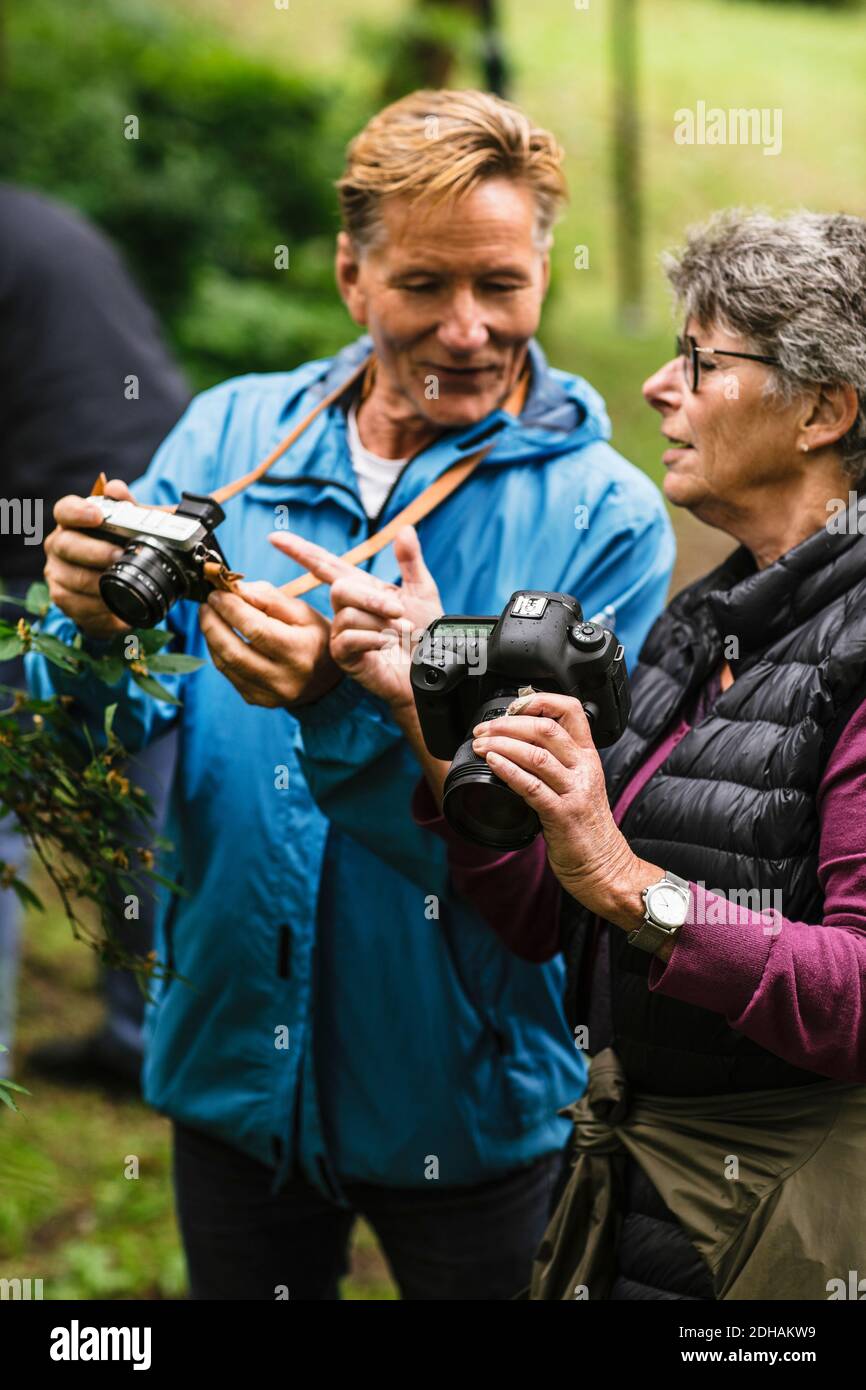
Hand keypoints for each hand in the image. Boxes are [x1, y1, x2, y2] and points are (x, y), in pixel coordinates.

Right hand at [44, 479, 135, 638]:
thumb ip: (130, 508)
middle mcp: (59, 544)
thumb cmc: (125, 552)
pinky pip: (76, 603)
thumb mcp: (136, 530)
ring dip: (98, 581)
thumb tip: (117, 489)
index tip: (96, 515)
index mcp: (74, 522)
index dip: (78, 511)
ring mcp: (57, 572)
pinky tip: (113, 604)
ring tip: (121, 583)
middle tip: (119, 555)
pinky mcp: (62, 598)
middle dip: (94, 551)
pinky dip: (97, 605)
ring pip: (71, 577)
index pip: (65, 510)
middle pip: (65, 544)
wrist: (125, 592)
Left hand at [199, 582, 339, 708]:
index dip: (230, 608)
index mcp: (300, 650)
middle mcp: (285, 677)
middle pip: (234, 651)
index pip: (255, 629)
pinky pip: (229, 675)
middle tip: (206, 605)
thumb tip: (234, 590)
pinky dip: (219, 652)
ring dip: (211, 637)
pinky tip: (220, 637)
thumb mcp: (301, 611)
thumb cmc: (313, 636)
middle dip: (212, 624)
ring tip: (209, 617)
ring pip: (226, 664)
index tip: (217, 593)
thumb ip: (268, 597)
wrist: (326, 677)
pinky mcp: (258, 699)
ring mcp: (270, 693)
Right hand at [268, 525, 442, 714]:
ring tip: (401, 633)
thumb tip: (405, 529)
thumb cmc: (425, 633)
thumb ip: (410, 561)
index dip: (300, 551)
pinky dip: (373, 639)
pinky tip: (388, 644)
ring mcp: (342, 634)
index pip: (324, 565)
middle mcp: (346, 610)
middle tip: (399, 611)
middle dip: (371, 598)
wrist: (434, 668)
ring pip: (348, 615)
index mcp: (361, 589)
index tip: (274, 538)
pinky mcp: (345, 659)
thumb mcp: (422, 591)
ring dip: (381, 623)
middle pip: (340, 589)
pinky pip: (347, 640)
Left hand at [471, 692, 658, 924]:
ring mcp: (575, 791)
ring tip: (480, 745)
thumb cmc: (587, 828)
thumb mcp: (580, 784)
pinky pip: (531, 786)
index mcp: (588, 756)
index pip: (570, 710)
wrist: (605, 866)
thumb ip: (558, 762)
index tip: (512, 705)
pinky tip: (493, 764)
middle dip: (507, 724)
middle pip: (545, 728)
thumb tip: (520, 741)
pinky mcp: (562, 815)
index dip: (539, 700)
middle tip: (483, 730)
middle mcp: (584, 768)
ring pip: (535, 754)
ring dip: (501, 745)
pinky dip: (508, 770)